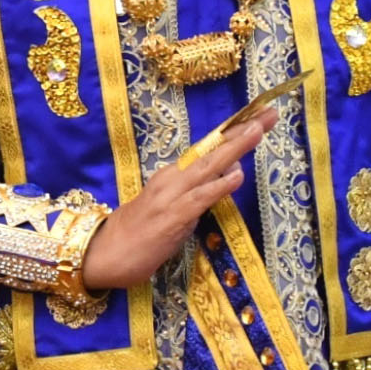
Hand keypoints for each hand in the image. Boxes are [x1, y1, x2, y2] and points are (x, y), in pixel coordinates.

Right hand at [75, 103, 271, 290]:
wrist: (101, 255)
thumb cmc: (135, 237)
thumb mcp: (169, 210)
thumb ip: (196, 195)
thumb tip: (224, 180)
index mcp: (173, 176)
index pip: (208, 149)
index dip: (234, 132)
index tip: (259, 116)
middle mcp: (173, 179)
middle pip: (213, 150)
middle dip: (243, 131)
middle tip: (269, 113)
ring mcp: (172, 197)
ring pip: (209, 167)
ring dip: (235, 148)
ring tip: (258, 130)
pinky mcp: (172, 218)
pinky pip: (200, 199)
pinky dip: (219, 186)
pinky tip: (237, 176)